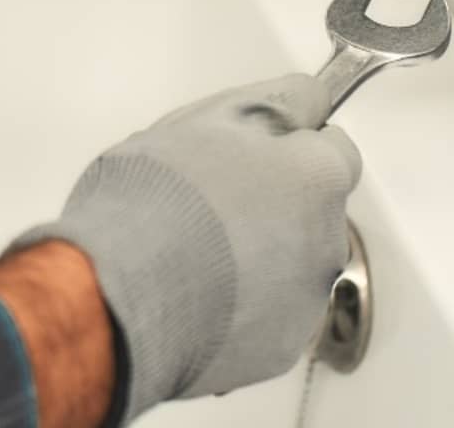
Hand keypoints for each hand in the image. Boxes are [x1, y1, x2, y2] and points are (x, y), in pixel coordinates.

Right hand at [8, 75, 361, 422]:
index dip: (291, 144)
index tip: (255, 149)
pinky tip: (194, 290)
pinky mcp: (275, 352)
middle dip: (276, 201)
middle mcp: (327, 242)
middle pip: (313, 210)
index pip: (335, 149)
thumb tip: (310, 100)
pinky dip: (240, 304)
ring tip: (193, 248)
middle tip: (214, 196)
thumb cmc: (160, 198)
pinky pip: (266, 315)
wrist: (118, 295)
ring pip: (290, 264)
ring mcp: (303, 303)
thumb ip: (278, 102)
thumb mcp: (214, 115)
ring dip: (259, 253)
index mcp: (318, 177)